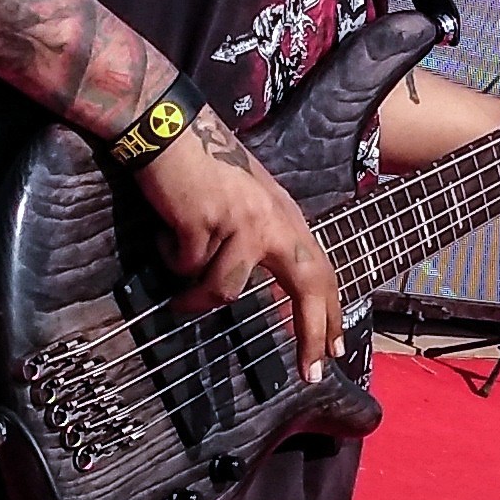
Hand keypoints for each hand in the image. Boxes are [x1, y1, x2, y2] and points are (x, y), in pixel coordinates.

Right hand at [134, 115, 341, 379]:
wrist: (167, 127)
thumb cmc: (201, 163)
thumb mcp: (247, 200)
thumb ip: (259, 238)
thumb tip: (253, 283)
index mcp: (285, 216)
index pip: (320, 271)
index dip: (329, 313)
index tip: (335, 351)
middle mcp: (273, 220)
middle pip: (306, 286)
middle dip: (311, 334)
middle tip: (310, 372)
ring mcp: (242, 222)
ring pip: (223, 290)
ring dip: (193, 295)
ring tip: (176, 280)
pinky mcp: (206, 224)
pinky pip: (186, 268)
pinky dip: (170, 257)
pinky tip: (165, 232)